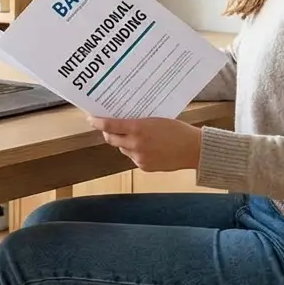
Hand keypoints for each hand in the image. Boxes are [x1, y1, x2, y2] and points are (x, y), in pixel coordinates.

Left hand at [87, 116, 201, 172]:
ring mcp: (139, 157)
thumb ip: (138, 122)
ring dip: (123, 142)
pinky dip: (134, 151)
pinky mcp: (144, 167)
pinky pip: (133, 157)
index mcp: (138, 128)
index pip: (109, 125)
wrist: (193, 149)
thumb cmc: (177, 129)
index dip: (97, 122)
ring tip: (134, 135)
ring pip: (122, 148)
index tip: (90, 118)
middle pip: (111, 139)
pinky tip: (146, 146)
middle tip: (108, 125)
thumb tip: (124, 121)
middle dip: (108, 132)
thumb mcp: (155, 119)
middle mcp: (135, 144)